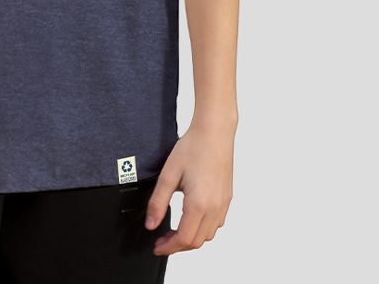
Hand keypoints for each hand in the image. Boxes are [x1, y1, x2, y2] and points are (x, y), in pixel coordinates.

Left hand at [145, 119, 235, 255]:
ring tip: (174, 230)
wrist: (214, 131)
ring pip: (208, 235)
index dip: (168, 248)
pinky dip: (203, 229)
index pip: (183, 239)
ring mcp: (223, 204)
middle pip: (196, 242)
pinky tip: (191, 219)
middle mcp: (214, 208)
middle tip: (162, 239)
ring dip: (191, 238)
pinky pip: (216, 224)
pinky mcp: (227, 198)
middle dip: (177, 246)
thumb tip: (151, 224)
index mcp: (199, 204)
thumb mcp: (168, 174)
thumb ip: (158, 202)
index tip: (157, 247)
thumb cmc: (193, 147)